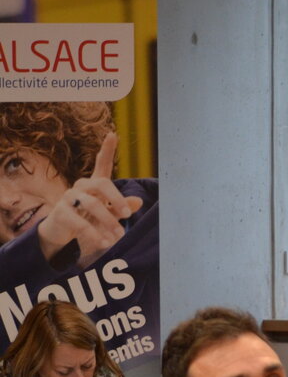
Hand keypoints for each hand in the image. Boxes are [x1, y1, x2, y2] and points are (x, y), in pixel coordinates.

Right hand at [37, 134, 142, 266]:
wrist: (61, 234)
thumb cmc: (88, 220)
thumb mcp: (108, 214)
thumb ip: (122, 207)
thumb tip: (138, 201)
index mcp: (94, 185)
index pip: (101, 164)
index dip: (107, 150)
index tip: (112, 134)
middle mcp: (81, 186)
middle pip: (102, 184)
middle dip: (117, 199)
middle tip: (128, 215)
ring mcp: (68, 198)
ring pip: (92, 205)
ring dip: (108, 221)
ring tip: (119, 235)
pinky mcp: (60, 212)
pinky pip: (79, 222)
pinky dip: (94, 234)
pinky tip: (104, 243)